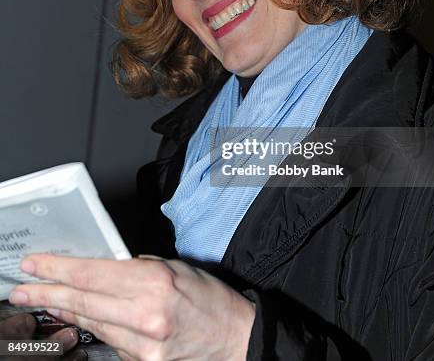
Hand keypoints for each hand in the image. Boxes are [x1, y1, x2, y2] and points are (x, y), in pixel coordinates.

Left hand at [8, 255, 255, 359]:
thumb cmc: (210, 298)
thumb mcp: (176, 267)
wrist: (234, 339)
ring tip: (42, 301)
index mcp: (155, 283)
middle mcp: (145, 316)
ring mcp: (142, 347)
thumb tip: (107, 269)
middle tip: (20, 289)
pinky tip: (80, 317)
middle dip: (46, 294)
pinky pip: (109, 341)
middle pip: (83, 303)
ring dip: (64, 311)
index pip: (93, 275)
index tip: (35, 264)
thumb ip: (139, 268)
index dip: (58, 269)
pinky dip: (93, 327)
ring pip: (91, 324)